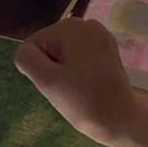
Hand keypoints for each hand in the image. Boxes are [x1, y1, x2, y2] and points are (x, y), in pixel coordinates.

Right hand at [12, 18, 147, 146]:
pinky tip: (89, 83)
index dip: (42, 69)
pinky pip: (78, 60)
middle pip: (49, 48)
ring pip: (62, 55)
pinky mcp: (108, 52)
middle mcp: (88, 25)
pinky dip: (79, 72)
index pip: (34, 47)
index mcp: (71, 26)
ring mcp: (101, 38)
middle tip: (72, 87)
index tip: (62, 82)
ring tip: (81, 86)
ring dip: (65, 72)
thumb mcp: (46, 79)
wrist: (122, 121)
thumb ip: (26, 58)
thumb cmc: (83, 101)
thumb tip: (28, 51)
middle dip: (54, 68)